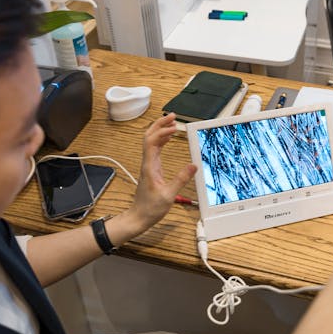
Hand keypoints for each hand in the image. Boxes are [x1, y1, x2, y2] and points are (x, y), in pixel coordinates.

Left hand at [127, 114, 196, 230]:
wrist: (139, 216)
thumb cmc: (150, 208)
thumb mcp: (169, 195)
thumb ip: (181, 180)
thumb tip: (193, 166)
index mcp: (150, 167)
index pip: (152, 142)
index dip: (162, 132)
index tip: (174, 127)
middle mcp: (147, 163)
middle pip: (149, 136)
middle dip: (159, 124)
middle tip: (172, 116)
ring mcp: (148, 165)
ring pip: (151, 141)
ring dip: (160, 130)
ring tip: (173, 123)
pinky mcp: (151, 168)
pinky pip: (155, 149)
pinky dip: (162, 140)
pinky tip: (169, 138)